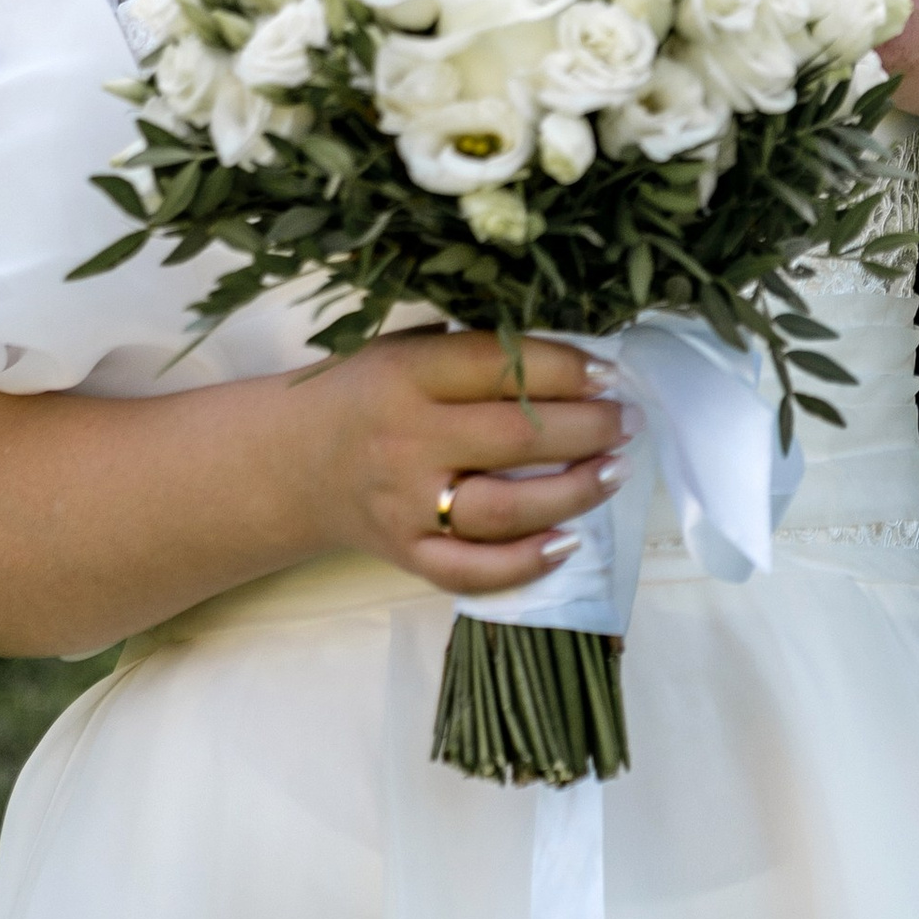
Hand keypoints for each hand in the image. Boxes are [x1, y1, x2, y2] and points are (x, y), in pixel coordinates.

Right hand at [314, 331, 629, 597]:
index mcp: (406, 375)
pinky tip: (568, 544)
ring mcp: (405, 504)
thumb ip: (471, 348)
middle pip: (515, 438)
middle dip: (587, 429)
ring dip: (573, 492)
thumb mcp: (404, 348)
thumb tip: (570, 352)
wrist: (291, 461)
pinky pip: (471, 570)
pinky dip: (524, 563)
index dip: (566, 370)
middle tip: (627, 421)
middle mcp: (406, 440)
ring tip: (615, 471)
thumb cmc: (366, 392)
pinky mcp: (405, 554)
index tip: (610, 375)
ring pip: (504, 508)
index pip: (501, 368)